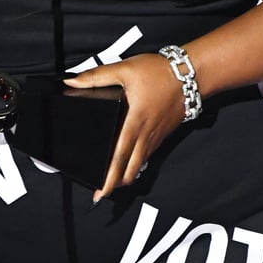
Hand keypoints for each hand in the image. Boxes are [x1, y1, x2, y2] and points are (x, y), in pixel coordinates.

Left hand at [64, 52, 185, 202]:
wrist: (191, 74)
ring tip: (113, 181)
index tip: (99, 192)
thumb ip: (96, 76)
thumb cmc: (159, 72)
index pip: (118, 157)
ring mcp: (156, 136)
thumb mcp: (124, 69)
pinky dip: (137, 163)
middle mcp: (146, 134)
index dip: (108, 177)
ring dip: (126, 175)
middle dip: (115, 184)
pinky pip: (148, 154)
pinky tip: (131, 161)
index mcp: (134, 122)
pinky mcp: (162, 133)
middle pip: (130, 168)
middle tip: (102, 193)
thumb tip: (72, 81)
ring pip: (140, 164)